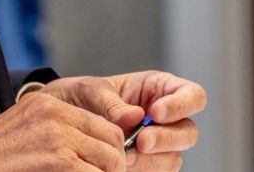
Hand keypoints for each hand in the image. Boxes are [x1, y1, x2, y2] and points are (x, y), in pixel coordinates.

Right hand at [0, 90, 128, 170]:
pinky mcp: (61, 165)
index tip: (109, 168)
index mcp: (51, 104)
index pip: (105, 125)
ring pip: (109, 163)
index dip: (113, 151)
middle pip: (112, 143)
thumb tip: (92, 147)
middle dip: (114, 167)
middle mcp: (58, 116)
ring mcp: (60, 139)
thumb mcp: (26, 127)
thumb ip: (59, 130)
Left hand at [41, 71, 205, 169]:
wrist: (60, 119)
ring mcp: (158, 145)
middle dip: (166, 138)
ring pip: (174, 157)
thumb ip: (113, 103)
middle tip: (141, 142)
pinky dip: (142, 171)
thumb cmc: (81, 97)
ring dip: (152, 160)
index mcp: (159, 89)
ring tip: (125, 157)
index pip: (192, 95)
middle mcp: (165, 119)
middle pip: (188, 132)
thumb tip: (134, 117)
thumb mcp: (92, 91)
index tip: (155, 113)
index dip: (181, 105)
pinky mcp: (146, 165)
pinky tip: (124, 166)